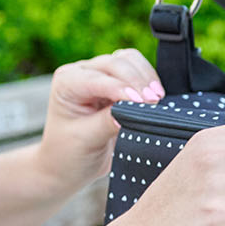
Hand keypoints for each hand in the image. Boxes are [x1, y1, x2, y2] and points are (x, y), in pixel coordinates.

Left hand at [37, 49, 165, 193]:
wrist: (69, 165)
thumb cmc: (69, 152)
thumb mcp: (85, 140)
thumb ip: (106, 122)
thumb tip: (132, 110)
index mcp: (66, 83)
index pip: (97, 79)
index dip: (120, 88)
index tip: (141, 103)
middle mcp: (83, 73)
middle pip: (115, 63)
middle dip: (136, 81)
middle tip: (154, 102)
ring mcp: (102, 75)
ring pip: (130, 60)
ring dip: (146, 77)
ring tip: (157, 98)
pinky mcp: (119, 82)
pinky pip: (139, 69)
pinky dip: (150, 79)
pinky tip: (156, 97)